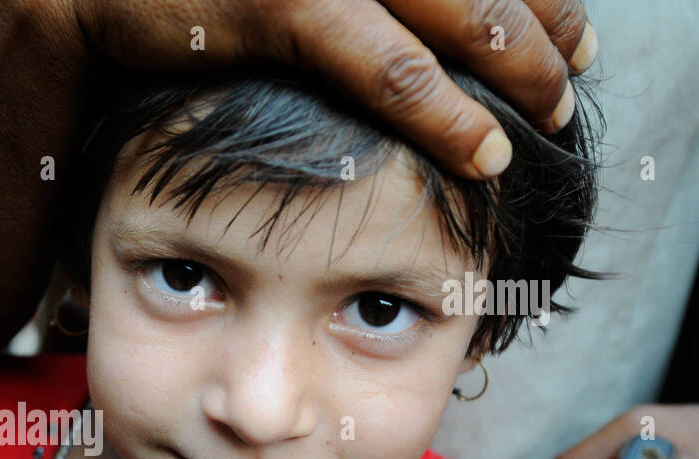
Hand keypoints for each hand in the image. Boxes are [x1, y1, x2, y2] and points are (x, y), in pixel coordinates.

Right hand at [47, 0, 595, 178]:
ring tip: (553, 112)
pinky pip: (382, 59)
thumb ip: (338, 6)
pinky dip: (440, 106)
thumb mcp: (276, 1)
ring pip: (452, 4)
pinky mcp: (277, 0)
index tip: (570, 30)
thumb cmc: (181, 3)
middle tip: (576, 70)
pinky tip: (480, 146)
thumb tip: (404, 27)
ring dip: (515, 61)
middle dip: (537, 21)